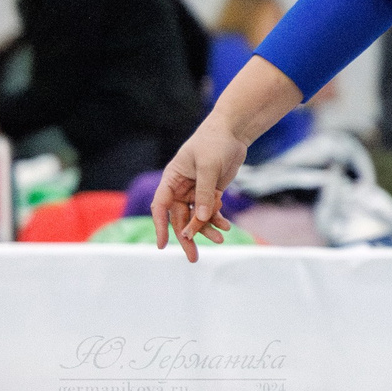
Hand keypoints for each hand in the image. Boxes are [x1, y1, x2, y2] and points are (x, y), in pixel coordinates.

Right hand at [152, 118, 249, 261]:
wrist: (232, 133)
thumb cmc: (214, 143)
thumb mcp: (208, 167)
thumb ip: (205, 193)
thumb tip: (201, 218)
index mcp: (171, 179)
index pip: (160, 206)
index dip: (160, 226)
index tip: (161, 244)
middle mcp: (180, 188)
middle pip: (179, 218)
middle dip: (187, 237)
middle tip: (192, 257)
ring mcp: (196, 192)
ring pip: (197, 218)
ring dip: (206, 230)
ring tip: (219, 240)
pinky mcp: (211, 193)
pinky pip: (211, 212)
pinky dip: (217, 220)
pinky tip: (226, 227)